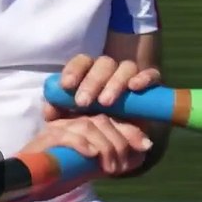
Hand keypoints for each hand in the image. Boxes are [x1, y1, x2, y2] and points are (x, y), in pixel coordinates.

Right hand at [13, 114, 152, 201]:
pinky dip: (83, 144)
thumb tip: (142, 152)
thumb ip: (115, 157)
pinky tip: (91, 156)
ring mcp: (57, 127)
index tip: (145, 146)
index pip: (111, 118)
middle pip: (102, 119)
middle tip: (122, 166)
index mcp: (82, 123)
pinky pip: (67, 136)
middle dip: (120, 141)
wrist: (28, 184)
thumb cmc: (60, 174)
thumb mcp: (93, 165)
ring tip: (109, 168)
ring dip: (105, 147)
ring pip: (89, 125)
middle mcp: (70, 120)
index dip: (130, 129)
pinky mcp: (46, 139)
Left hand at [43, 54, 161, 120]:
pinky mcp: (151, 86)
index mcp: (90, 73)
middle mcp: (111, 71)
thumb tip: (49, 109)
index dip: (74, 70)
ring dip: (115, 83)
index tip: (66, 86)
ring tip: (106, 103)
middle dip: (92, 81)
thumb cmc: (91, 125)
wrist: (120, 140)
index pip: (82, 61)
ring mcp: (132, 76)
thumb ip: (58, 113)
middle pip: (104, 63)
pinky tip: (135, 87)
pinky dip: (144, 78)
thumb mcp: (72, 122)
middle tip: (83, 102)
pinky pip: (152, 74)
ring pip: (126, 67)